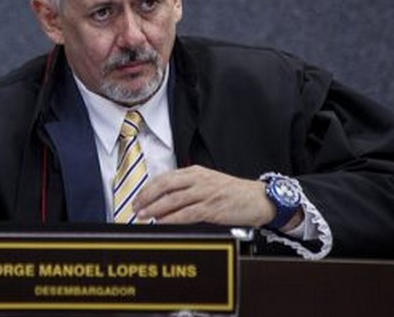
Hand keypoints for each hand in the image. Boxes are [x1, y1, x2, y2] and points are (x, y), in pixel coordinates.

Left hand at [132, 165, 274, 227]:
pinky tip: (162, 221)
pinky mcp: (213, 208)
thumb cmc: (232, 193)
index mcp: (195, 172)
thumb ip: (187, 188)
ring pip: (174, 199)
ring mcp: (206, 193)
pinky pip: (188, 213)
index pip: (165, 178)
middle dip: (147, 197)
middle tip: (136, 207)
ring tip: (143, 216)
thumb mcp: (207, 183)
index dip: (148, 189)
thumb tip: (162, 201)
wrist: (258, 198)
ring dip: (155, 208)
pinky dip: (173, 217)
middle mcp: (199, 180)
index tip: (138, 199)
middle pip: (165, 185)